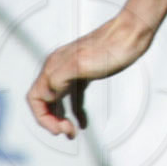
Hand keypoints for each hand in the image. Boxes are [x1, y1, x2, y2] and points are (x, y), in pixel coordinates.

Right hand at [26, 15, 153, 137]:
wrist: (131, 34)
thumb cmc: (111, 47)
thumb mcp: (81, 65)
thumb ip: (58, 79)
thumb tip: (46, 95)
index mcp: (54, 66)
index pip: (35, 98)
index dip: (42, 117)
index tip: (58, 128)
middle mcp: (59, 68)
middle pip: (44, 101)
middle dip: (51, 120)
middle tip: (67, 131)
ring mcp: (72, 70)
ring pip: (58, 99)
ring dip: (61, 117)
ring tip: (71, 131)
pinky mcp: (85, 72)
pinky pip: (74, 96)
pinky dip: (76, 111)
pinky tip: (83, 121)